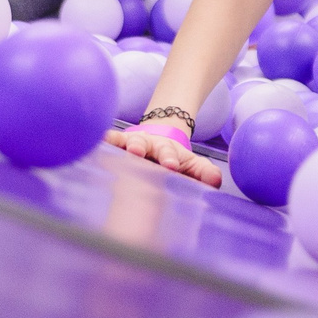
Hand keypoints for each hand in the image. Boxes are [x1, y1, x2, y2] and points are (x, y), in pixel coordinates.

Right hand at [107, 126, 222, 186]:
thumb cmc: (174, 159)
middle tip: (139, 152)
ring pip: (131, 142)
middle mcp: (151, 145)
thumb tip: (216, 181)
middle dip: (143, 149)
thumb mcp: (191, 165)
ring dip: (129, 145)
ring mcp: (135, 143)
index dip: (169, 159)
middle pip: (149, 146)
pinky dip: (109, 139)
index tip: (171, 166)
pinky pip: (114, 140)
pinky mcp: (121, 142)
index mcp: (169, 151)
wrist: (158, 137)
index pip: (170, 155)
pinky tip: (102, 139)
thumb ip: (204, 172)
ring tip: (125, 149)